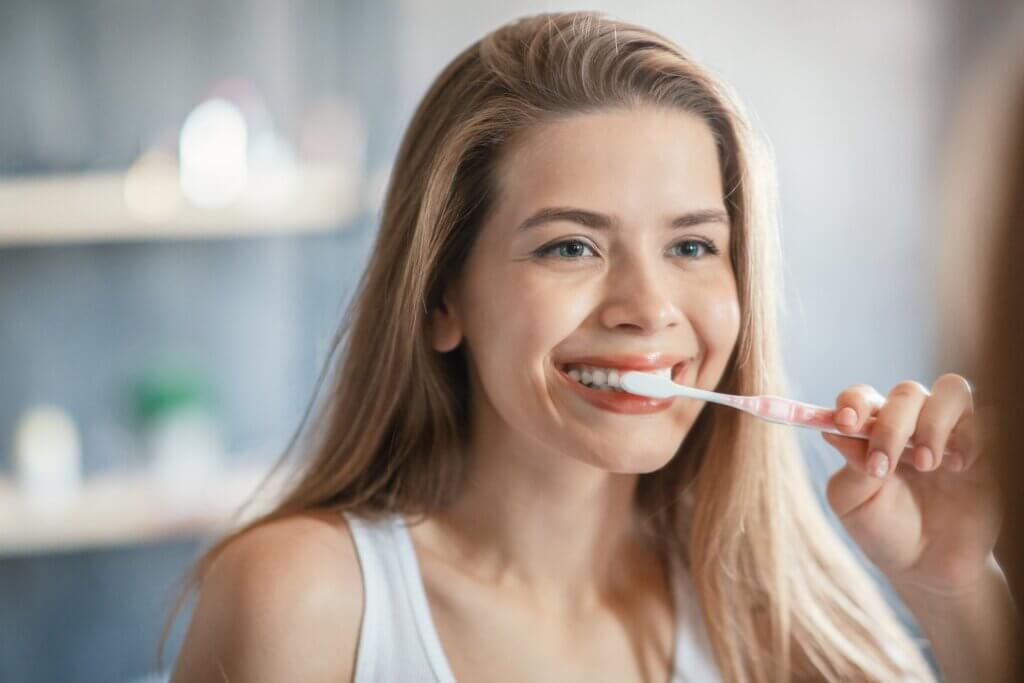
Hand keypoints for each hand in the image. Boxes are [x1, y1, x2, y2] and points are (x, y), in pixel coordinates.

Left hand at [821, 374, 999, 596]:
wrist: (928, 568)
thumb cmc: (883, 530)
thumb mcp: (853, 502)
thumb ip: (850, 465)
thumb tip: (835, 430)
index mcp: (872, 430)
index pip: (862, 397)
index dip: (853, 402)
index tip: (846, 423)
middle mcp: (911, 423)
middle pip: (907, 393)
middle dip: (892, 426)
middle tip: (884, 467)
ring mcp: (950, 433)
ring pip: (951, 391)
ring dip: (934, 424)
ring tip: (926, 464)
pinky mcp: (984, 449)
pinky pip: (986, 417)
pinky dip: (970, 435)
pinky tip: (958, 466)